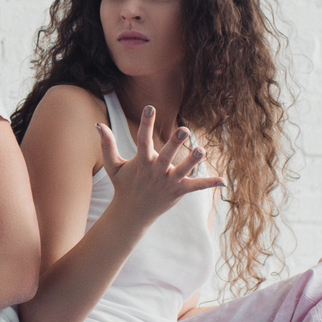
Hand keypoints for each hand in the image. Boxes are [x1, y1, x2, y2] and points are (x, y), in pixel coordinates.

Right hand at [97, 107, 225, 226]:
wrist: (131, 214)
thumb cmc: (123, 185)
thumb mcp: (113, 166)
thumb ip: (108, 145)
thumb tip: (98, 124)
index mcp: (141, 162)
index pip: (142, 140)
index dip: (146, 123)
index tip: (150, 107)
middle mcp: (156, 171)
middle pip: (166, 155)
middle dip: (175, 143)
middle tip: (184, 129)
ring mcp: (168, 182)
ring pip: (183, 170)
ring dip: (192, 160)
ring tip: (201, 149)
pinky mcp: (178, 191)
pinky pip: (195, 186)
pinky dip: (209, 184)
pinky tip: (223, 181)